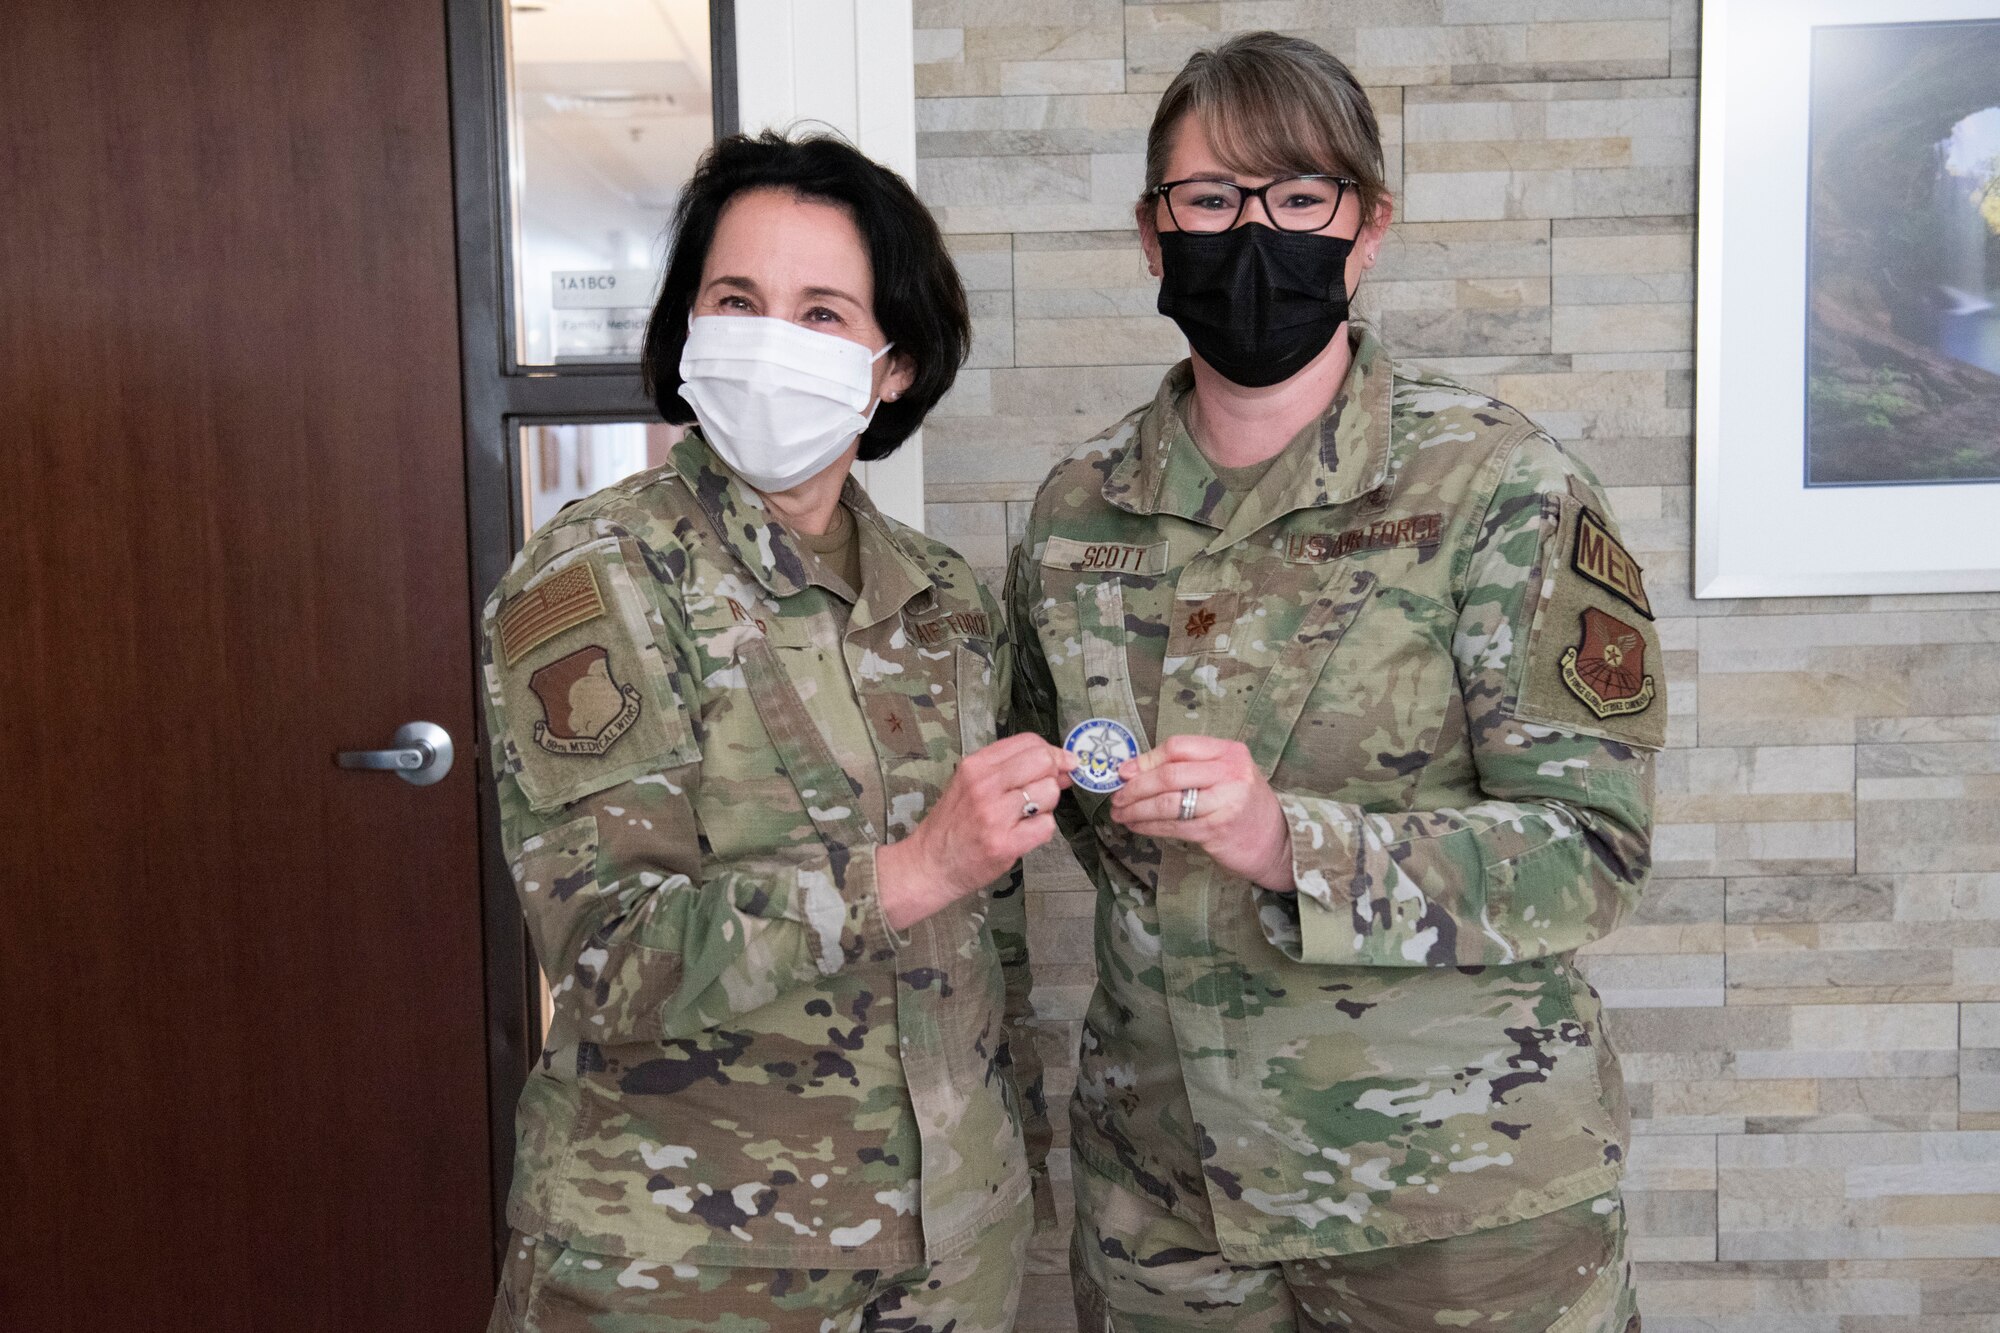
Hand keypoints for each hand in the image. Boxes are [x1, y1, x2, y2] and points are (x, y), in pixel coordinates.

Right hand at [878, 733, 1074, 929]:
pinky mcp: (1004, 843)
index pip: (1029, 742)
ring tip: (1026, 817)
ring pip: (1049, 792)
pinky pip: (1047, 826)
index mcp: (975, 765)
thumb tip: (1062, 764)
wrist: (929, 864)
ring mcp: (994, 814)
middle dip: (1053, 775)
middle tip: (1044, 793)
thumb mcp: (971, 784)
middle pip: (1043, 761)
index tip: (1059, 765)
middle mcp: (984, 785)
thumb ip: (1011, 770)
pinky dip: (1042, 830)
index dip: (1052, 752)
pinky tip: (1024, 834)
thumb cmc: (953, 823)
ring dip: (1047, 806)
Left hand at [1109, 735, 1295, 891]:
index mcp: (1230, 752)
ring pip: (1167, 801)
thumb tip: (1134, 769)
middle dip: (1136, 786)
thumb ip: (1189, 767)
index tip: (1124, 772)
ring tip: (1120, 813)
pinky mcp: (1217, 829)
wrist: (1276, 841)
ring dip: (1137, 808)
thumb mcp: (1225, 775)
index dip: (1146, 759)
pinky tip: (1137, 826)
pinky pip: (1174, 825)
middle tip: (1117, 796)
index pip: (1179, 747)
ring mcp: (1225, 801)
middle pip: (1169, 774)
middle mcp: (1230, 772)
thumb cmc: (1243, 805)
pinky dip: (1149, 826)